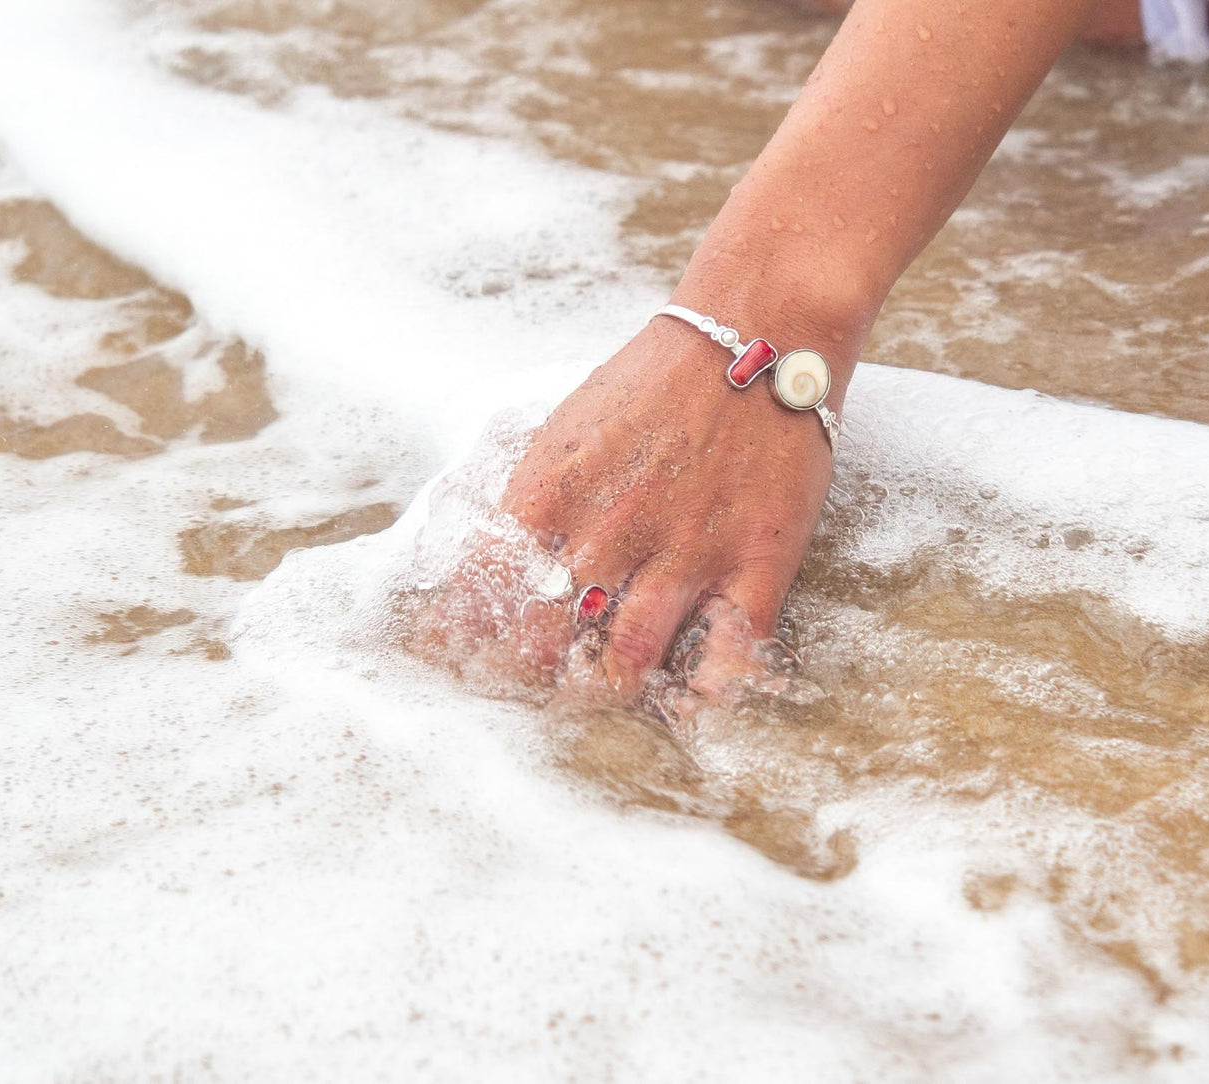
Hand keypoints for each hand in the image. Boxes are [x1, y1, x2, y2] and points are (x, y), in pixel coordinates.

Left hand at [497, 308, 853, 699]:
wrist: (755, 334)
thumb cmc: (650, 384)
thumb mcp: (563, 433)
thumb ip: (526, 505)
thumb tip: (480, 572)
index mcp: (550, 491)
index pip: (484, 588)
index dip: (460, 639)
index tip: (450, 667)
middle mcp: (611, 529)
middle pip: (545, 640)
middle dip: (523, 682)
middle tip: (519, 701)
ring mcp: (687, 549)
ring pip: (628, 660)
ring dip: (603, 693)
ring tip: (594, 701)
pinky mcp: (758, 560)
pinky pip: (729, 655)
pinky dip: (705, 695)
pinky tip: (689, 707)